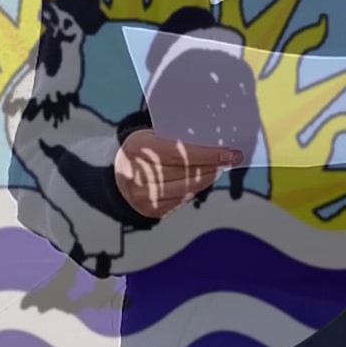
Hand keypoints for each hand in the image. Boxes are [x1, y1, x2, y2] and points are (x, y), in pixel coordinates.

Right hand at [114, 130, 241, 220]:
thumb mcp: (152, 136)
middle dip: (212, 167)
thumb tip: (212, 144)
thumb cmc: (141, 150)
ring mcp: (145, 196)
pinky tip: (202, 181)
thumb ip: (177, 139)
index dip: (208, 155)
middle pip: (187, 173)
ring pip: (188, 189)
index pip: (182, 154)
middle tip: (228, 160)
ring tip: (217, 170)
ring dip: (207, 180)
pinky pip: (181, 201)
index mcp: (140, 150)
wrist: (116, 174)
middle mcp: (140, 175)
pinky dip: (195, 190)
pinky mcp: (151, 210)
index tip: (228, 153)